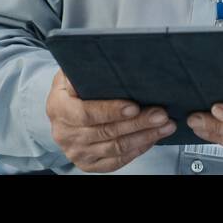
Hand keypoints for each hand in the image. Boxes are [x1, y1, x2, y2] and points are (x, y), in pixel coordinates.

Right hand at [46, 69, 175, 171]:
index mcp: (58, 107)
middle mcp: (64, 133)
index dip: (111, 111)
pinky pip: (116, 161)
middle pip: (106, 132)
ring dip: (144, 137)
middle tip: (160, 114)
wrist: (62, 109)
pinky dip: (137, 150)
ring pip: (115, 148)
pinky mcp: (87, 164)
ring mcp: (75, 151)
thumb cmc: (72, 87)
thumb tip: (107, 59)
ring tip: (164, 125)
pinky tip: (151, 138)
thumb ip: (84, 69)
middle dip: (138, 123)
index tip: (134, 106)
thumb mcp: (72, 72)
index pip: (87, 113)